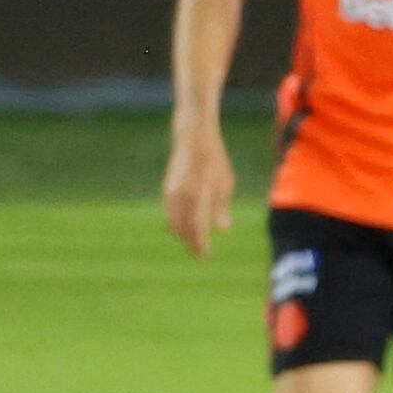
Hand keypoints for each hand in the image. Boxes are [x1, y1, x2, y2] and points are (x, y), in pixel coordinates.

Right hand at [161, 127, 238, 257]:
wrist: (193, 136)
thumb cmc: (214, 159)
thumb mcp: (225, 182)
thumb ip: (221, 207)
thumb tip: (223, 230)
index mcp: (198, 194)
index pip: (197, 227)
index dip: (200, 243)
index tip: (205, 255)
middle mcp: (182, 196)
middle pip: (183, 228)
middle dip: (190, 242)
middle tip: (198, 254)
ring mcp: (172, 192)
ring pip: (174, 221)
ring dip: (182, 235)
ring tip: (191, 243)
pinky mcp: (167, 189)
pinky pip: (170, 212)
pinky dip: (176, 223)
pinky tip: (182, 228)